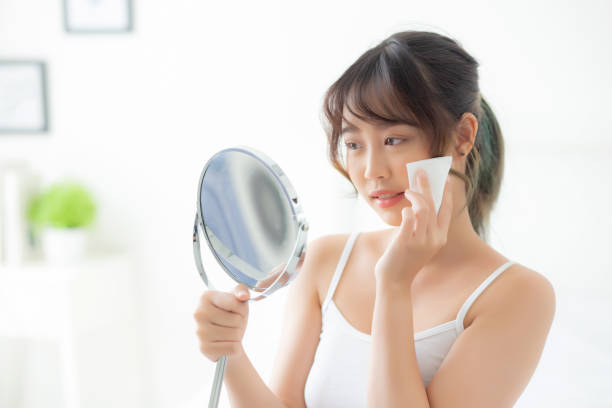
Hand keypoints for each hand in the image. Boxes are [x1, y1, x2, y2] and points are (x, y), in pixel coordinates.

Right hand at [194, 283, 249, 361]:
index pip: (234, 303)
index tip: (234, 310)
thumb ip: (242, 291)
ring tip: (228, 334)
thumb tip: (244, 295)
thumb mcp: (238, 301)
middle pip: (236, 320)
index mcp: (205, 297)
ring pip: (235, 334)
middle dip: (239, 324)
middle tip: (230, 325)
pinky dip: (234, 348)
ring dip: (237, 336)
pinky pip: (233, 348)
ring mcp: (199, 332)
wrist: (224, 339)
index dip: (241, 309)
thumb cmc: (231, 317)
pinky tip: (226, 344)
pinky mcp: (204, 348)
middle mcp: (199, 313)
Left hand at [374, 169, 452, 288]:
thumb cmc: (405, 260)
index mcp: (440, 238)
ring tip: (407, 190)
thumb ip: (422, 227)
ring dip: (414, 195)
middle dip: (427, 186)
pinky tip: (404, 209)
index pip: (447, 211)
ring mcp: (421, 241)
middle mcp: (434, 239)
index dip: (446, 194)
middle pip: (434, 205)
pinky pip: (409, 218)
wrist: (395, 281)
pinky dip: (406, 210)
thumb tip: (418, 203)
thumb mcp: (420, 243)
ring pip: (423, 208)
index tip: (445, 179)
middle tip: (420, 172)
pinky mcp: (406, 241)